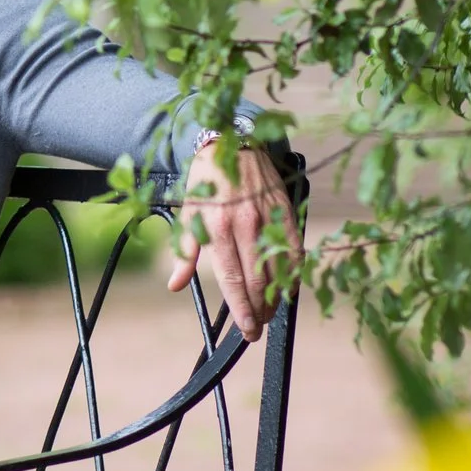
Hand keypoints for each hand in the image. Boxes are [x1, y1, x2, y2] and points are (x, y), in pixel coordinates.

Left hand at [167, 140, 300, 341]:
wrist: (231, 142)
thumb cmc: (206, 182)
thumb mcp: (188, 214)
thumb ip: (185, 253)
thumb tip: (174, 285)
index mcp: (218, 227)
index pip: (232, 278)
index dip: (241, 307)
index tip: (247, 328)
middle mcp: (246, 224)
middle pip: (258, 278)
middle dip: (259, 309)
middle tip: (256, 328)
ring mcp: (270, 218)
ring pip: (279, 268)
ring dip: (276, 296)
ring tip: (269, 313)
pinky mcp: (286, 211)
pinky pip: (296, 249)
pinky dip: (294, 272)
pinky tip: (289, 287)